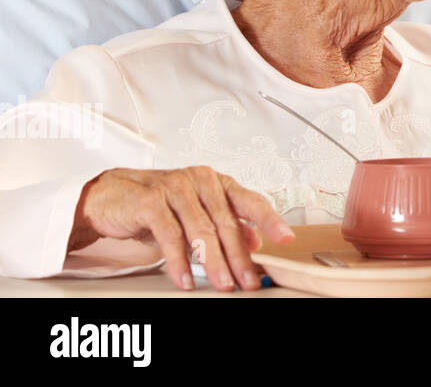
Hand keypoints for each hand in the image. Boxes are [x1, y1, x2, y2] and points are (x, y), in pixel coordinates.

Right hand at [70, 166, 294, 291]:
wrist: (110, 195)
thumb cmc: (157, 204)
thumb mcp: (196, 213)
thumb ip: (225, 224)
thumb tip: (255, 242)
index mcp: (217, 183)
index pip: (250, 202)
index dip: (270, 220)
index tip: (286, 239)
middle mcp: (200, 181)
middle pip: (227, 223)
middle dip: (240, 257)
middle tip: (249, 281)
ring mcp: (175, 188)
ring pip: (201, 231)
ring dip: (213, 262)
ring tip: (223, 284)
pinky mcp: (151, 201)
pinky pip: (170, 236)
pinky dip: (179, 261)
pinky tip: (186, 279)